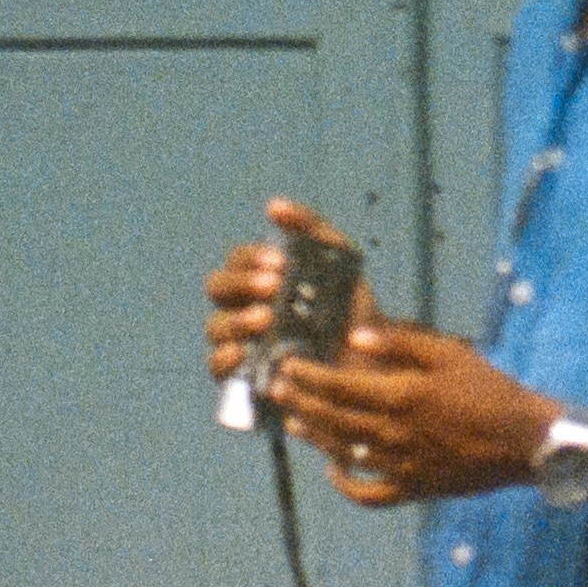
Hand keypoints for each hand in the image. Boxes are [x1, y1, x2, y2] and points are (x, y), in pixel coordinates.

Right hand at [203, 198, 336, 389]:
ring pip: (215, 326)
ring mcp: (240, 344)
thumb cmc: (351, 311)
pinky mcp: (243, 379)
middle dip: (242, 284)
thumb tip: (273, 207)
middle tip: (275, 287)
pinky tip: (243, 353)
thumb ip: (311, 229)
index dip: (252, 258)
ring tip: (267, 320)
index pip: (238, 260)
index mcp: (260, 280)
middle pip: (218, 288)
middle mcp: (244, 309)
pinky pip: (216, 367)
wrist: (371, 364)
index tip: (281, 263)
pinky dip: (224, 358)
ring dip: (238, 320)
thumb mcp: (341, 263)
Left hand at [264, 316, 554, 509]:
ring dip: (314, 437)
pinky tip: (332, 470)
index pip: (338, 386)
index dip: (307, 376)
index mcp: (403, 396)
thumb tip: (354, 336)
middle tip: (277, 389)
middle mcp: (395, 434)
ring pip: (344, 454)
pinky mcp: (415, 489)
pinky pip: (370, 495)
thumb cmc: (491, 390)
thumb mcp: (449, 353)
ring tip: (294, 420)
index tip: (286, 365)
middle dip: (300, 403)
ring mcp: (403, 466)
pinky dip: (346, 485)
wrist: (527, 441)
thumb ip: (400, 343)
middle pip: (332, 420)